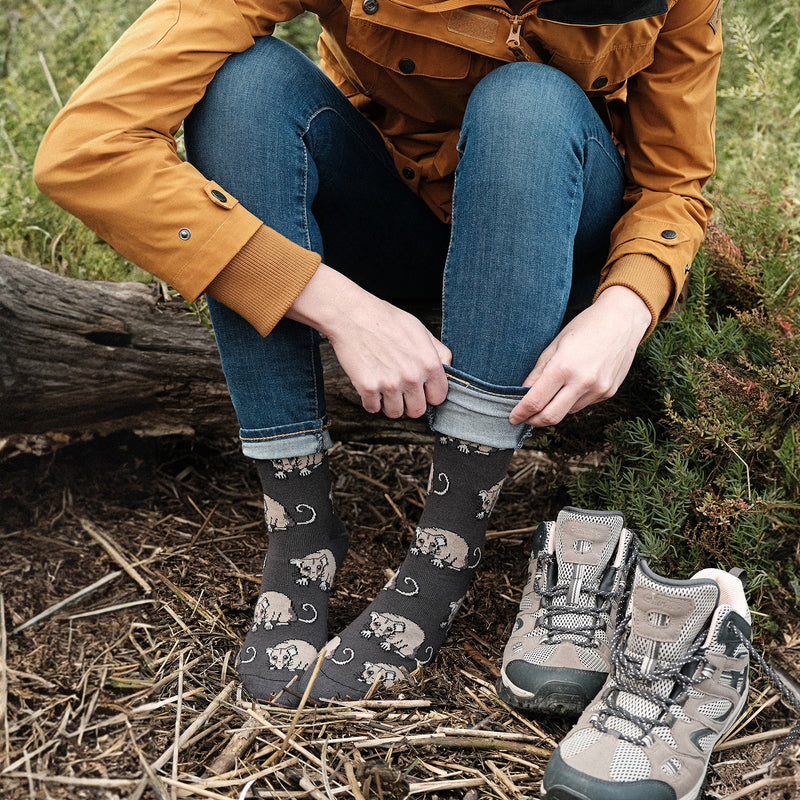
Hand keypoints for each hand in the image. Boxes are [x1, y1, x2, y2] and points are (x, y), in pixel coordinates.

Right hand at [286, 264, 450, 417]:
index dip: (429, 394)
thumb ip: (437, 352)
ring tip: (384, 386)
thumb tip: (448, 368)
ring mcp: (390, 384)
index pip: (439, 397)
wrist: (352, 315)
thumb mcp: (420, 330)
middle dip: (409, 402)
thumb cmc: (385, 320)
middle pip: (417, 410)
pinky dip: (370, 401)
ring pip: (395, 413)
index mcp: (429, 363)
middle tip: (400, 390)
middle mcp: (412, 376)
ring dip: (389, 403)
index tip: (420, 390)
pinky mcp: (368, 388)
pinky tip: (370, 385)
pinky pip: (373, 409)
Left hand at [509, 286, 651, 426]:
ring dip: (554, 409)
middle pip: (551, 417)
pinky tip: (572, 385)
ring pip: (567, 412)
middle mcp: (582, 382)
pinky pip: (583, 405)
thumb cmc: (585, 327)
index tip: (513, 417)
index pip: (535, 401)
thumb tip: (522, 393)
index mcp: (563, 367)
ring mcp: (598, 389)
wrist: (623, 319)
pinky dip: (571, 401)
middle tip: (525, 417)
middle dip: (534, 420)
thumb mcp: (555, 344)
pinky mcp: (608, 392)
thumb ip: (538, 372)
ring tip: (550, 394)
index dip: (521, 412)